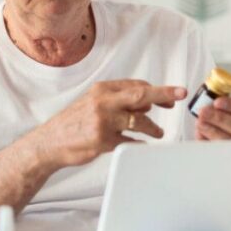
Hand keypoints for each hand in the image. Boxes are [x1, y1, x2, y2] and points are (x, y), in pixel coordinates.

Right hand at [32, 80, 186, 167]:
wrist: (49, 143)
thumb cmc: (74, 123)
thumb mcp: (93, 103)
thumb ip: (118, 100)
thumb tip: (148, 103)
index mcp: (101, 90)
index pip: (136, 85)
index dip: (158, 90)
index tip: (174, 94)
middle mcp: (102, 102)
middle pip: (140, 95)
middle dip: (164, 95)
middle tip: (180, 96)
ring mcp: (103, 121)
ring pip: (139, 121)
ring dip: (153, 128)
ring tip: (158, 133)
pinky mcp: (102, 141)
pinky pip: (130, 142)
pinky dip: (140, 144)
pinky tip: (144, 146)